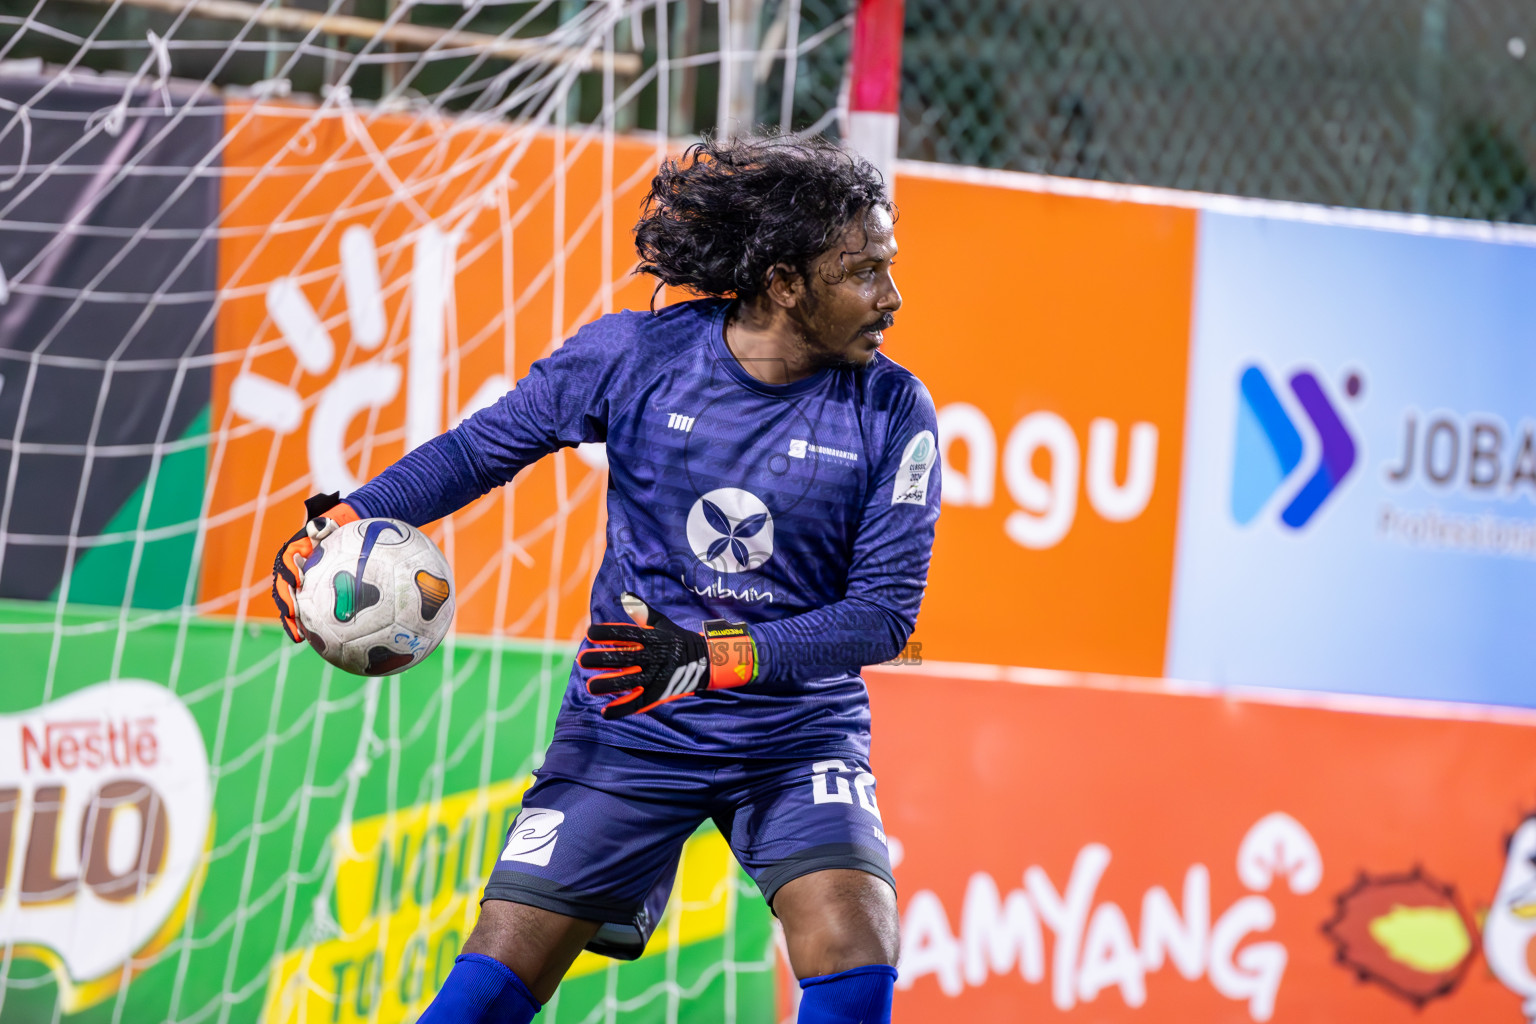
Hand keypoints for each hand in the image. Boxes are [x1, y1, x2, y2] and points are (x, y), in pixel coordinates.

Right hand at [270, 492, 359, 641]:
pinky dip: (304, 625)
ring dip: (291, 619)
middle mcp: (292, 570)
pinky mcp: (308, 597)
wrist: (343, 535)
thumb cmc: (336, 530)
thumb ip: (321, 527)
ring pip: (290, 603)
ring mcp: (298, 585)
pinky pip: (304, 612)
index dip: (289, 572)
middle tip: (291, 613)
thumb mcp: (328, 526)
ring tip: (296, 634)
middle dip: (286, 602)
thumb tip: (317, 526)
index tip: (296, 581)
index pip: (287, 562)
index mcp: (294, 553)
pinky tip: (309, 640)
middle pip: (283, 588)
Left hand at [578, 593, 757, 718]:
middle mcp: (652, 657)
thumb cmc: (677, 639)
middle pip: (622, 658)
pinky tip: (605, 713)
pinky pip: (638, 703)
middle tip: (582, 660)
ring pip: (628, 682)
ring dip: (608, 685)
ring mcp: (656, 676)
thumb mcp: (662, 623)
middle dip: (600, 659)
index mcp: (651, 638)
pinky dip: (621, 709)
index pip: (625, 634)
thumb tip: (625, 594)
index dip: (606, 633)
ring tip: (590, 687)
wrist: (705, 661)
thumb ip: (642, 611)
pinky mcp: (659, 694)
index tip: (589, 633)